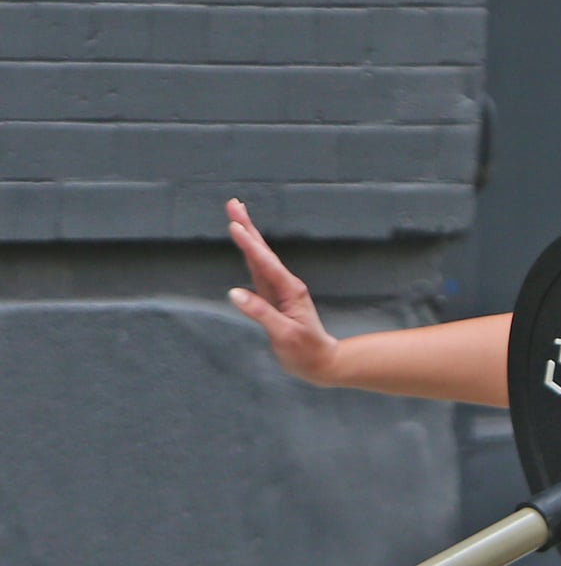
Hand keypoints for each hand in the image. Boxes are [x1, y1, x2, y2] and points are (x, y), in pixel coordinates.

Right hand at [225, 198, 340, 385]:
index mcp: (289, 291)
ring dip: (249, 236)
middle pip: (262, 252)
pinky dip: (251, 254)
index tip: (235, 224)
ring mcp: (279, 290)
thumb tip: (235, 294)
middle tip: (233, 203)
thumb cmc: (304, 351)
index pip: (264, 263)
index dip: (249, 244)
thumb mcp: (283, 335)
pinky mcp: (274, 297)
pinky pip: (259, 270)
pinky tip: (246, 244)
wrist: (321, 362)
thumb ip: (261, 313)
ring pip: (260, 258)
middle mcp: (285, 285)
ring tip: (236, 216)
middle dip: (248, 227)